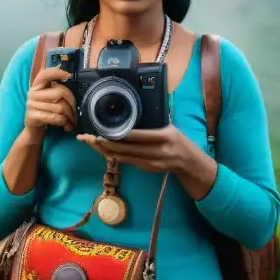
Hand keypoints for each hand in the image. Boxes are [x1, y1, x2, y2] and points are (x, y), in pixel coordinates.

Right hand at [24, 67, 76, 134]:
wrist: (34, 130)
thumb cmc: (46, 112)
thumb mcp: (49, 99)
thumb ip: (57, 89)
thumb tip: (70, 76)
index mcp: (36, 86)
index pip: (45, 74)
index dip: (57, 72)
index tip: (69, 75)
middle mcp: (32, 93)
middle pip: (60, 92)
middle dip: (72, 103)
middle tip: (77, 111)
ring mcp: (31, 105)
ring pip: (60, 107)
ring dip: (70, 116)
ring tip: (72, 120)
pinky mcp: (32, 117)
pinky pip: (55, 118)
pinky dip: (63, 122)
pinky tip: (65, 125)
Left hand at [77, 124, 197, 173]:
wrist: (189, 163)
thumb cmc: (178, 140)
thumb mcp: (170, 128)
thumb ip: (153, 122)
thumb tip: (132, 110)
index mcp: (164, 137)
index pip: (138, 136)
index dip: (119, 135)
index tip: (103, 130)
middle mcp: (157, 152)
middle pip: (126, 149)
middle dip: (106, 144)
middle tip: (89, 137)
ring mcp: (151, 163)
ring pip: (124, 157)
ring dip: (106, 151)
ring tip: (91, 143)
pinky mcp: (147, 169)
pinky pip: (127, 162)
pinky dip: (114, 156)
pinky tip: (103, 150)